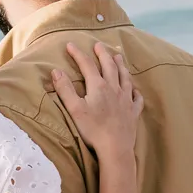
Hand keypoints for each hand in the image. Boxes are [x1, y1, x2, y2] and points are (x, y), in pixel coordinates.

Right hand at [51, 41, 142, 159]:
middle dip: (103, 54)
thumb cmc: (93, 129)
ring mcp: (126, 100)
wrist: (115, 148)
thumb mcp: (74, 109)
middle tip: (99, 45)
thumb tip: (56, 71)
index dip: (78, 54)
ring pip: (124, 77)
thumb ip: (65, 89)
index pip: (87, 65)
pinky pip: (137, 98)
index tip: (70, 45)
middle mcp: (114, 89)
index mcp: (98, 87)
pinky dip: (135, 91)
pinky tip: (135, 90)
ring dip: (121, 66)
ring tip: (118, 57)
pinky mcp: (133, 112)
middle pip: (109, 66)